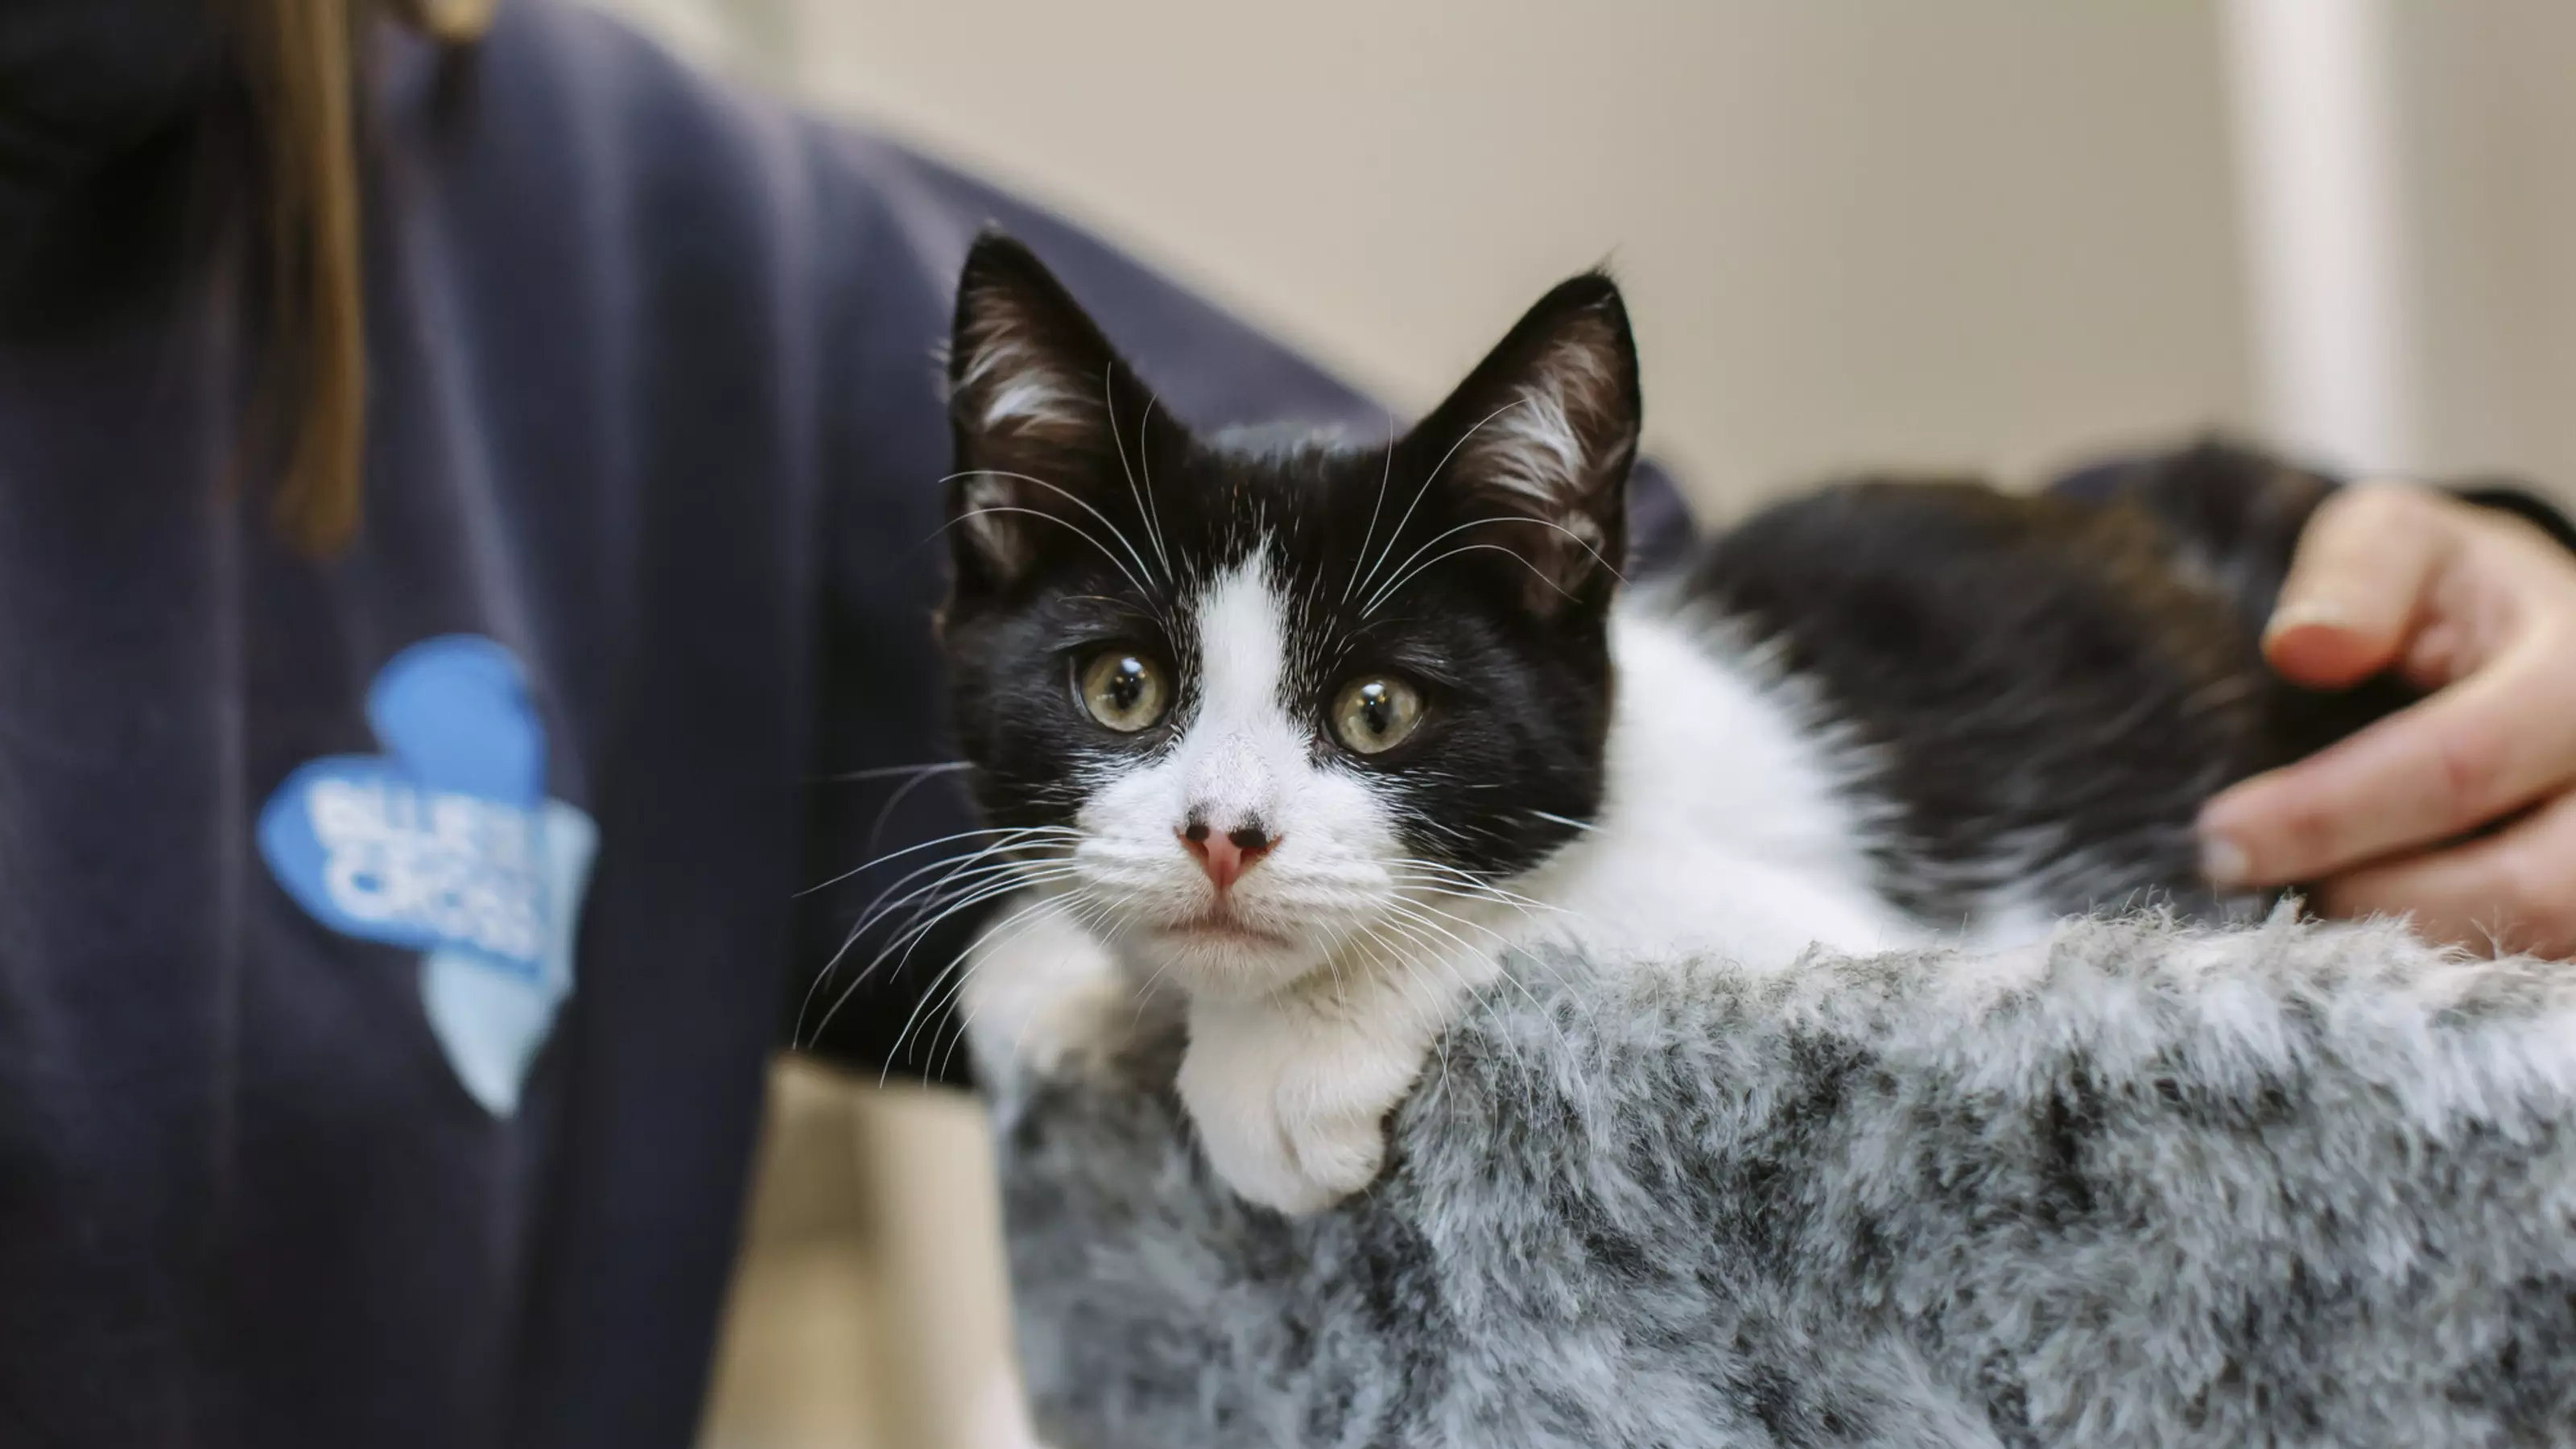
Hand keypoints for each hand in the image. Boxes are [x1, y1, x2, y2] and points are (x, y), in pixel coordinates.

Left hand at [2196, 482, 2575, 957]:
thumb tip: (2303, 647)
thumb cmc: (2450, 590)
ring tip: (2305, 919)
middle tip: (2260, 892)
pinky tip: (2361, 949)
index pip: (2460, 764)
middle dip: (2378, 903)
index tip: (2218, 839)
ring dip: (2412, 952)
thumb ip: (2354, 574)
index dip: (2329, 815)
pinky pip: (2538, 965)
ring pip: (2541, 945)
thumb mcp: (2396, 538)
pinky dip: (2444, 973)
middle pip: (2529, 889)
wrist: (2535, 633)